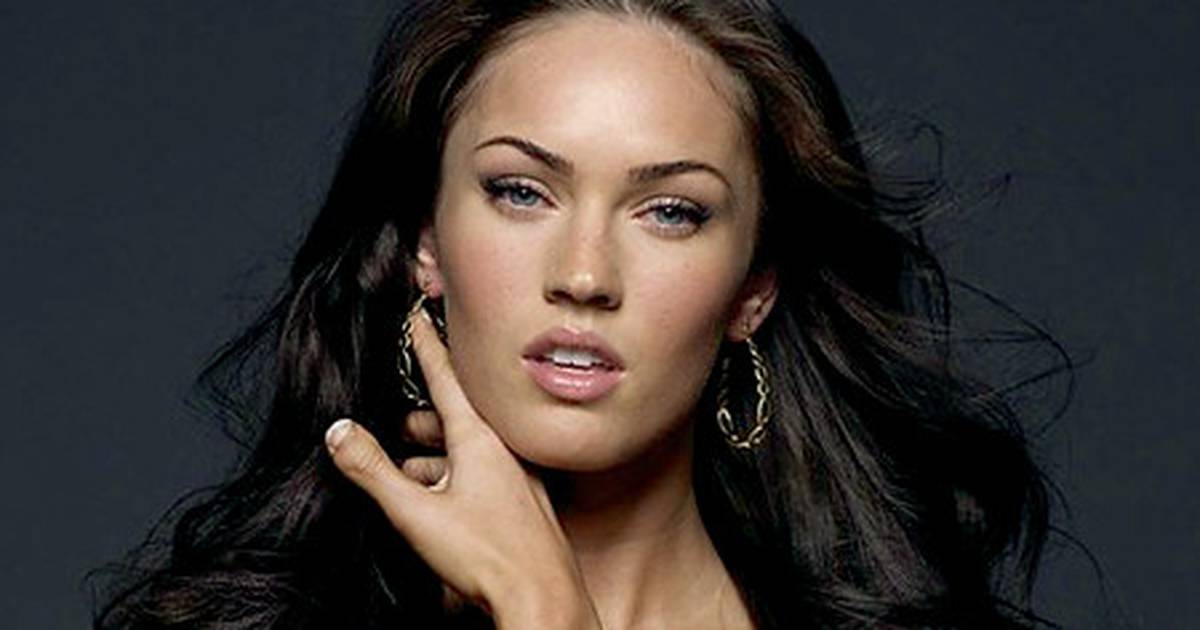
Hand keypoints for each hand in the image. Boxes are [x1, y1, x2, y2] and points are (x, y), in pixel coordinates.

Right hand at [324, 309, 600, 628]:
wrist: (542, 599)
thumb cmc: (487, 555)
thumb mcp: (415, 511)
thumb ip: (372, 470)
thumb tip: (339, 432)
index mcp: (479, 438)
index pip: (445, 376)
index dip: (426, 345)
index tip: (417, 313)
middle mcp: (504, 450)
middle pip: (455, 415)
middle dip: (422, 415)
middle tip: (399, 416)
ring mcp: (518, 477)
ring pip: (468, 449)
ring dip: (435, 453)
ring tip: (407, 463)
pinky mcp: (524, 504)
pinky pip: (484, 474)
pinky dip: (455, 477)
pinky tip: (438, 500)